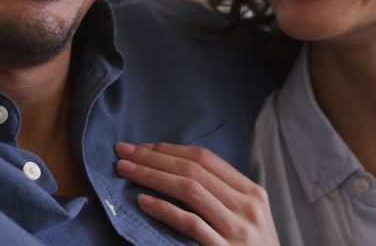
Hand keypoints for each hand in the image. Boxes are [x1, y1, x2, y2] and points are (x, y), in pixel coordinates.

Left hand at [114, 142, 278, 245]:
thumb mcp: (249, 218)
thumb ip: (224, 196)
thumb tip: (180, 172)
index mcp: (252, 192)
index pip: (205, 158)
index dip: (170, 149)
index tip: (142, 147)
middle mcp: (247, 205)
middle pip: (193, 169)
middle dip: (154, 157)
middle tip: (123, 151)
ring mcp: (238, 229)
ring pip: (190, 190)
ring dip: (152, 176)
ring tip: (126, 171)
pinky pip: (191, 224)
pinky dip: (165, 210)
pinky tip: (143, 203)